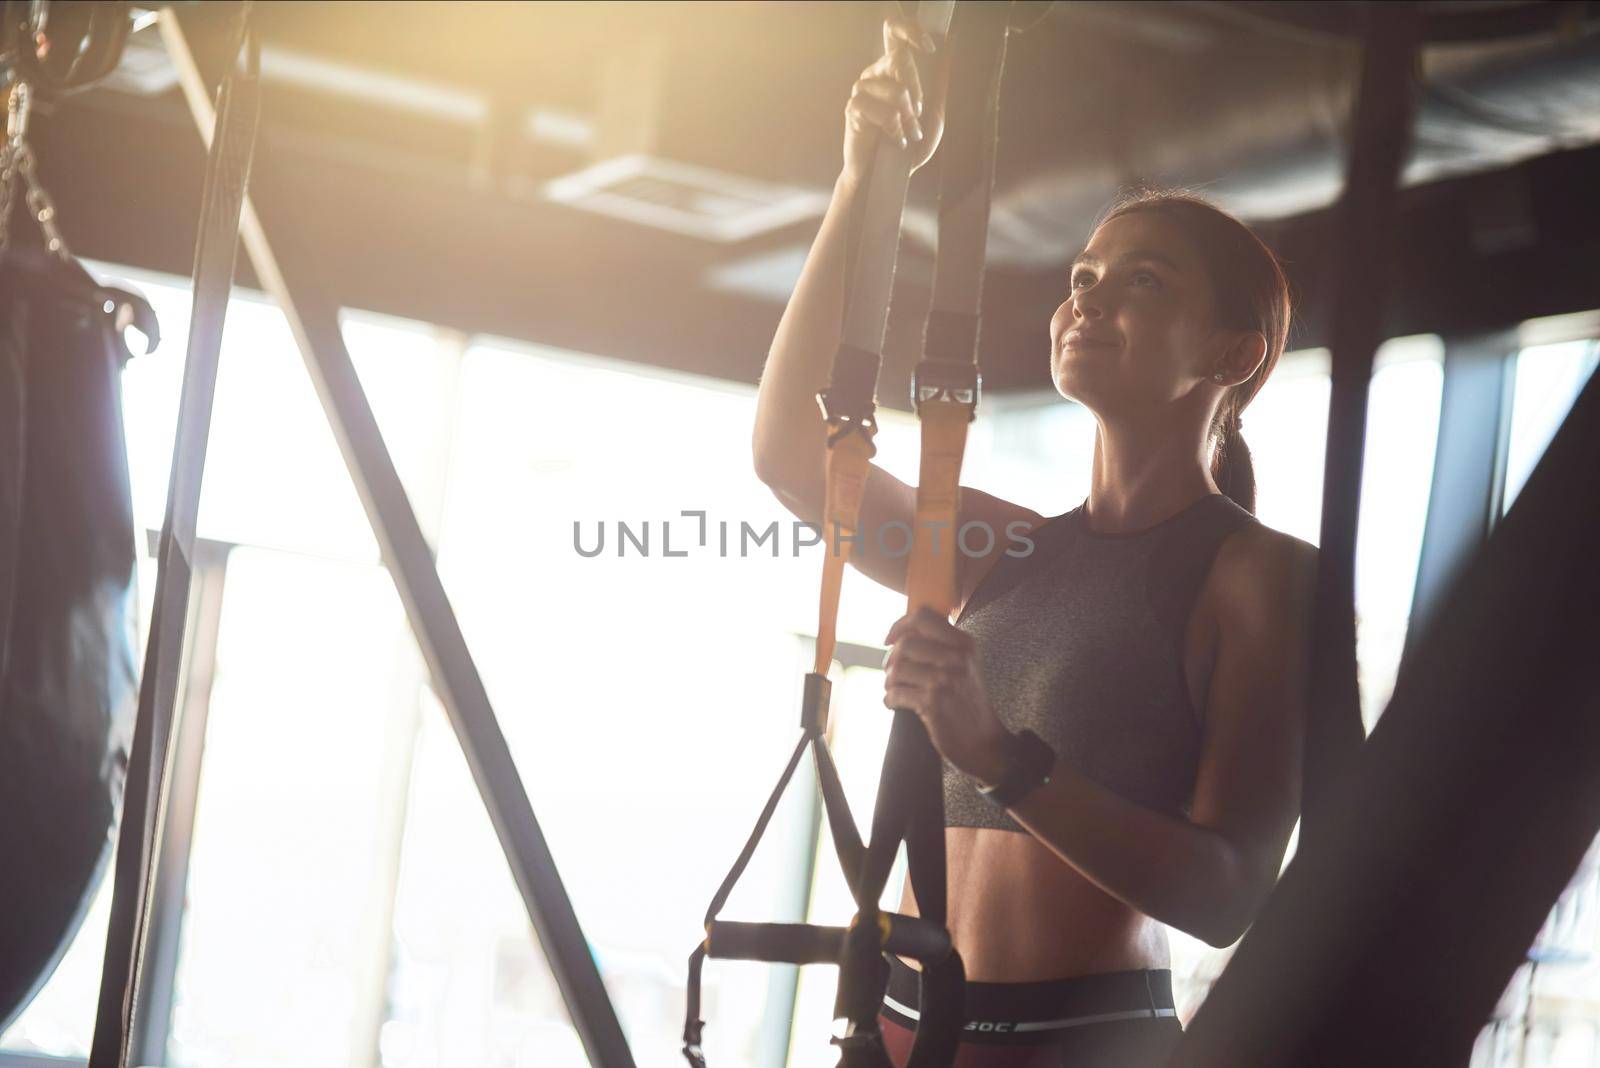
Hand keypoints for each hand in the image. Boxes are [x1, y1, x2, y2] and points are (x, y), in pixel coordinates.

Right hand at [842, 16, 947, 183]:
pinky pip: (880, 109)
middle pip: (899, 58)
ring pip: (895, 89)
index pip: (894, 32)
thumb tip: (949, 56)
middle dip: (917, 91)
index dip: (910, 30)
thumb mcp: (933, 117)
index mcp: (893, 70)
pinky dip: (893, 128)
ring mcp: (862, 89)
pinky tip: (893, 139)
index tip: (930, 47)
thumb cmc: (907, 146)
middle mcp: (875, 74)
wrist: (886, 176)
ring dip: (907, 117)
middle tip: (917, 117)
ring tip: (907, 135)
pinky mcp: (853, 108)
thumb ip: (939, 88)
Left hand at [883, 607, 1007, 784]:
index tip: (890, 639)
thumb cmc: (967, 701)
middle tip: (891, 671)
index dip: (900, 625)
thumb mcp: (965, 665)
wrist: (984, 741)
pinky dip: (890, 700)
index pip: (924, 617)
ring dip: (889, 681)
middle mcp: (957, 659)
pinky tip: (896, 703)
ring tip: (895, 689)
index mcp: (965, 644)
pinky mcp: (933, 703)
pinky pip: (896, 694)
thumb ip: (941, 645)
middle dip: (891, 659)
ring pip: (897, 669)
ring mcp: (945, 681)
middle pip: (905, 644)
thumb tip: (901, 632)